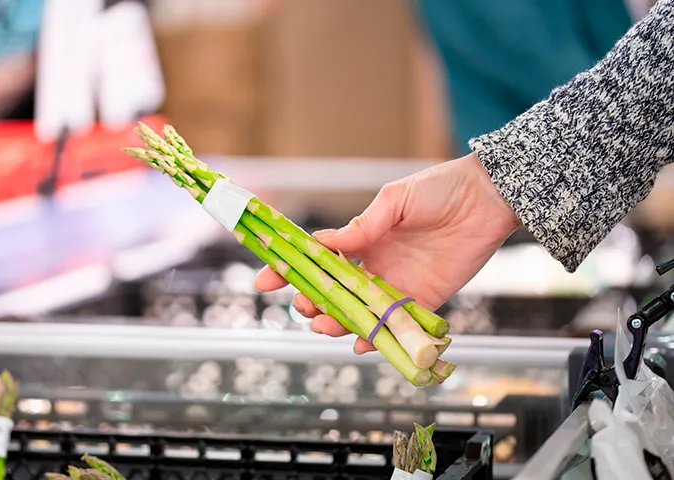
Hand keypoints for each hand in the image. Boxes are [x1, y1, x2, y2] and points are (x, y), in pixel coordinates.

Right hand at [254, 152, 520, 352]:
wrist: (489, 198)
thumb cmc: (440, 190)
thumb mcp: (394, 200)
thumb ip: (362, 226)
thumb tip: (321, 242)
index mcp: (361, 240)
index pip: (316, 260)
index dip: (288, 271)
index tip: (264, 281)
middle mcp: (374, 266)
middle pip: (332, 292)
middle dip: (311, 301)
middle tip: (304, 303)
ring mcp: (397, 285)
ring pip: (358, 313)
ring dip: (336, 322)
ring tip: (323, 324)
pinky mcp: (424, 300)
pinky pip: (397, 326)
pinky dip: (376, 338)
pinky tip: (360, 344)